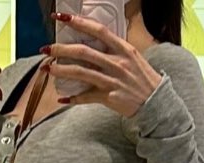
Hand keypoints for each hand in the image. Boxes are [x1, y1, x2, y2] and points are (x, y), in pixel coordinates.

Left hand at [45, 10, 161, 116]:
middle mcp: (117, 63)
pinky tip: (61, 98)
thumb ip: (115, 49)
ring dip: (61, 70)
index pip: (98, 30)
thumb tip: (96, 42)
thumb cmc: (144, 79)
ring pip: (81, 72)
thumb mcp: (133, 58)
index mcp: (123, 49)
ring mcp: (112, 80)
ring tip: (48, 69)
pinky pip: (86, 97)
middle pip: (84, 52)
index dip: (78, 22)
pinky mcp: (109, 98)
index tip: (62, 17)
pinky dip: (73, 98)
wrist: (156, 103)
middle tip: (46, 48)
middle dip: (61, 49)